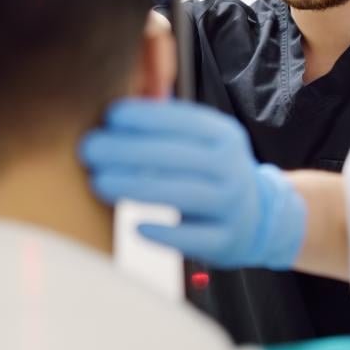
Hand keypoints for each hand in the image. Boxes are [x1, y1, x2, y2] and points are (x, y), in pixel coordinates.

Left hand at [80, 99, 306, 268]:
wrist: (259, 218)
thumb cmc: (212, 172)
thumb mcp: (203, 141)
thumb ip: (167, 124)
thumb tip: (118, 109)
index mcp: (224, 136)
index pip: (185, 121)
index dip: (146, 117)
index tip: (111, 116)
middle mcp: (232, 168)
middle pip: (177, 157)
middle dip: (128, 151)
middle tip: (90, 149)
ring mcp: (232, 206)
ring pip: (182, 195)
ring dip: (136, 188)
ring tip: (99, 182)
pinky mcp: (225, 240)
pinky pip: (193, 238)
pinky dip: (164, 234)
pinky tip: (135, 227)